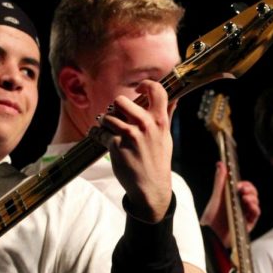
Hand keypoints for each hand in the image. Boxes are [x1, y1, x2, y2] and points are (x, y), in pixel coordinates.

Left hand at [101, 80, 172, 221]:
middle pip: (121, 101)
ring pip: (107, 117)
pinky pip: (100, 132)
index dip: (145, 85)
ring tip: (110, 132)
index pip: (156, 90)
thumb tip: (175, 98)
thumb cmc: (158, 161)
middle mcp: (145, 125)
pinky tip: (101, 138)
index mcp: (159, 120)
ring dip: (105, 124)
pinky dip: (97, 135)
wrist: (151, 187)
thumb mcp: (166, 137)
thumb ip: (166, 115)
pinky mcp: (116, 146)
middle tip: (118, 117)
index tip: (139, 90)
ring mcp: (130, 135)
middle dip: (116, 109)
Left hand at [199, 162, 259, 246]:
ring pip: (255, 202)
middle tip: (242, 189)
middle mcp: (241, 206)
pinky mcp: (249, 224)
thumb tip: (220, 163)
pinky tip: (249, 204)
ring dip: (252, 197)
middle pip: (252, 193)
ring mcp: (245, 214)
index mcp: (233, 198)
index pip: (245, 188)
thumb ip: (220, 181)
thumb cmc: (211, 218)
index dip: (245, 184)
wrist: (210, 235)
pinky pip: (256, 213)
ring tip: (244, 197)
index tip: (239, 184)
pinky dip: (255, 207)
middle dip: (250, 189)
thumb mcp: (216, 197)